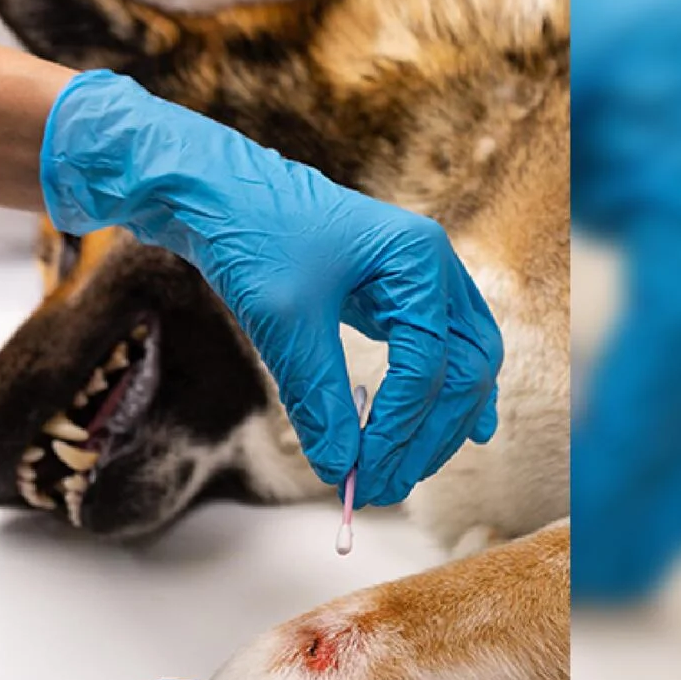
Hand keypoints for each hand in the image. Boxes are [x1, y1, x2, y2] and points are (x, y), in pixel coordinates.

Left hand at [40, 70, 502, 506]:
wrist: (216, 191)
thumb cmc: (252, 235)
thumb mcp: (285, 322)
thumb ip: (318, 398)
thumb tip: (339, 469)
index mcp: (418, 261)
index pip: (429, 365)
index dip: (400, 429)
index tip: (362, 476)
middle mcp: (433, 269)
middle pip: (463, 369)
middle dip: (427, 436)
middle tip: (383, 488)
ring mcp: (419, 282)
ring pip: (460, 366)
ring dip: (436, 425)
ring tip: (401, 475)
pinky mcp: (396, 297)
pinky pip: (439, 354)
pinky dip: (444, 395)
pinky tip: (461, 431)